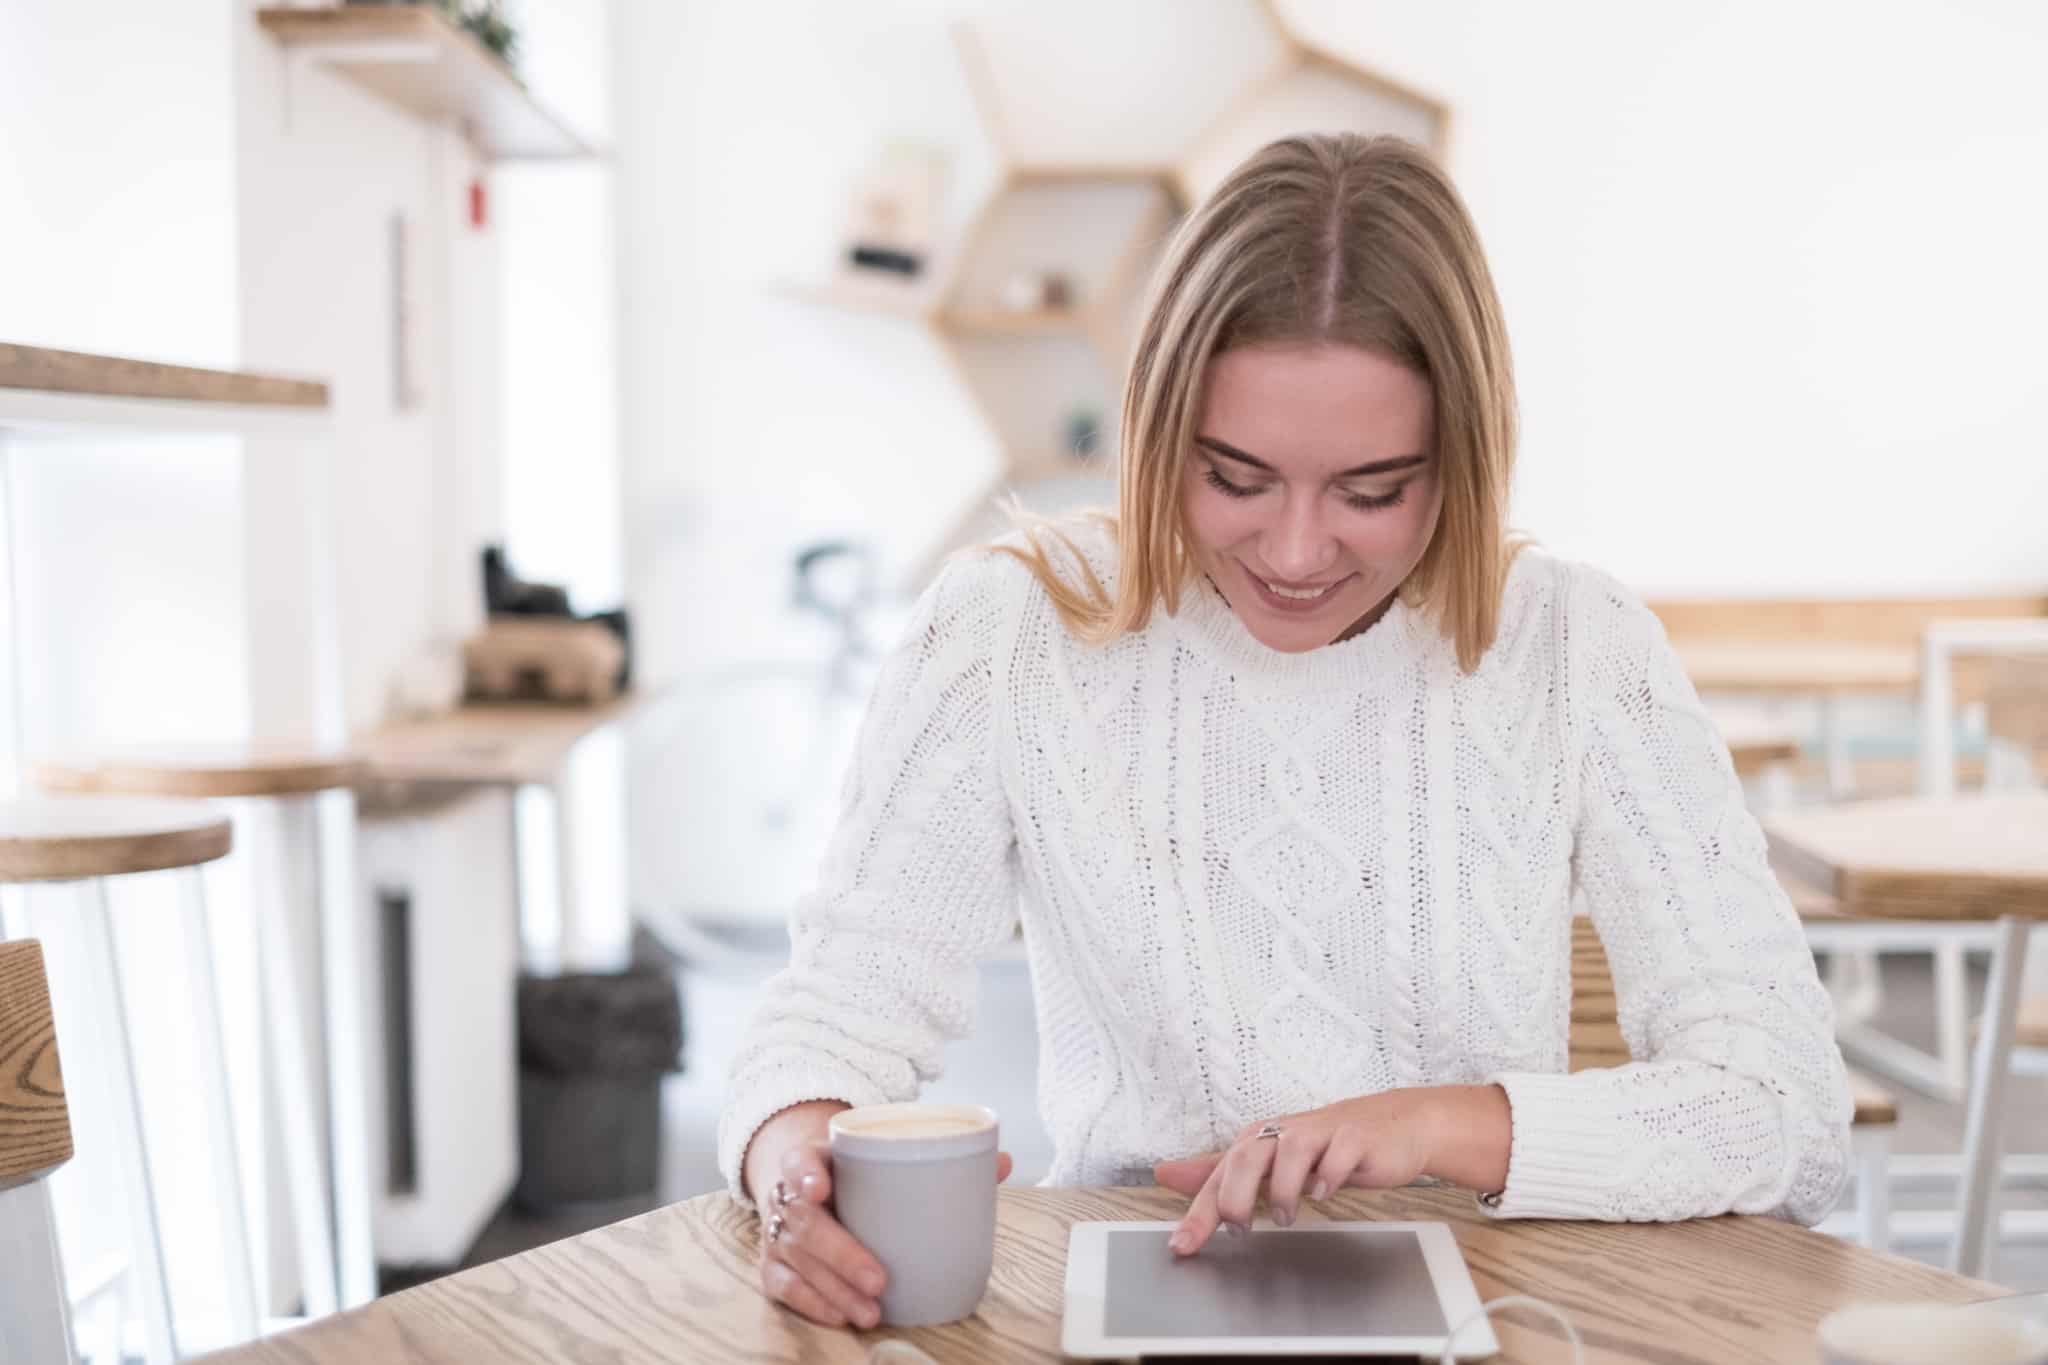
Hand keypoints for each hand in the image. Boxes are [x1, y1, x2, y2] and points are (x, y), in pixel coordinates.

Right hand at [750, 1115, 1015, 1328]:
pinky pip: (784, 1287)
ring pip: (796, 1260)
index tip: (820, 1187)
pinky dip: (811, 1303)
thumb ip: (938, 1158)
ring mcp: (777, 1232)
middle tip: (878, 1280)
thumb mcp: (882, 1157)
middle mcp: (789, 1195)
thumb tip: (1003, 1162)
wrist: (806, 1185)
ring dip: (833, 1289)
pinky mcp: (773, 1264)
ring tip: (871, 1312)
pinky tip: (841, 1316)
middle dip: (839, 1253)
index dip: (806, 1173)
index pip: (800, 1159)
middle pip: (803, 1221)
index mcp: (815, 1158)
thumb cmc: (856, 1175)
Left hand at [1156, 1088, 1489, 1255]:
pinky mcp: (1355, 1138)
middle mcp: (1285, 1132)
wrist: (1394, 1124)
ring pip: (1289, 1151)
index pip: (1219, 1174)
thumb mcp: (1271, 1158)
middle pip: (1247, 1156)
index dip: (1199, 1211)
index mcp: (1260, 1139)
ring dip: (1283, 1190)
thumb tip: (1168, 1174)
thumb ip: (1222, 1169)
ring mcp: (1321, 1132)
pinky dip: (1327, 1178)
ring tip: (1286, 1216)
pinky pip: (1336, 1155)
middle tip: (1238, 1228)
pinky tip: (1324, 1193)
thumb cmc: (1327, 1145)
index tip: (1182, 1245)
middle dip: (1235, 1197)